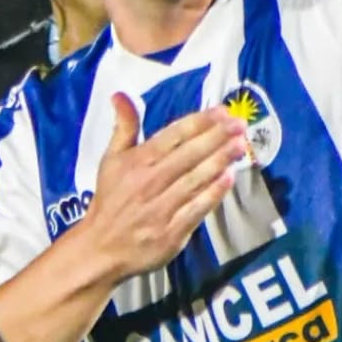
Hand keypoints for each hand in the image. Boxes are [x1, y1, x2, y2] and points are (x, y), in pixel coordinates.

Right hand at [79, 95, 248, 285]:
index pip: (173, 135)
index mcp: (137, 161)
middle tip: (240, 124)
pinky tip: (228, 179)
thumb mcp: (110, 159)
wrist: (101, 247)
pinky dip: (213, 194)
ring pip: (195, 179)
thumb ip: (124, 127)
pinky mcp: (172, 232)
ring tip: (240, 146)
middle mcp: (150, 181)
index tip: (222, 111)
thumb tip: (121, 93)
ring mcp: (162, 208)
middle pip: (189, 154)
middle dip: (216, 137)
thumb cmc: (110, 200)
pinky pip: (196, 209)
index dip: (199, 122)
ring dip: (220, 161)